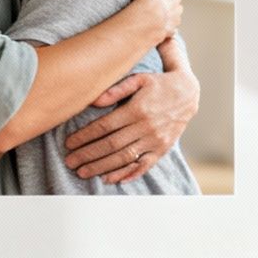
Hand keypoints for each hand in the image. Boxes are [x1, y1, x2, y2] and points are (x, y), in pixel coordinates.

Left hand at [64, 64, 199, 183]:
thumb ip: (116, 89)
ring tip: (84, 172)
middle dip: (88, 155)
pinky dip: (127, 174)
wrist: (188, 93)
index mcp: (137, 109)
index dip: (84, 136)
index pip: (104, 127)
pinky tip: (111, 179)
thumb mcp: (139, 79)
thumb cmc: (158, 84)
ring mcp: (155, 140)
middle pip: (111, 145)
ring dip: (102, 167)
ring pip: (124, 158)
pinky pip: (143, 166)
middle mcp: (146, 127)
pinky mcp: (162, 149)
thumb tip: (94, 101)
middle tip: (70, 162)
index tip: (69, 143)